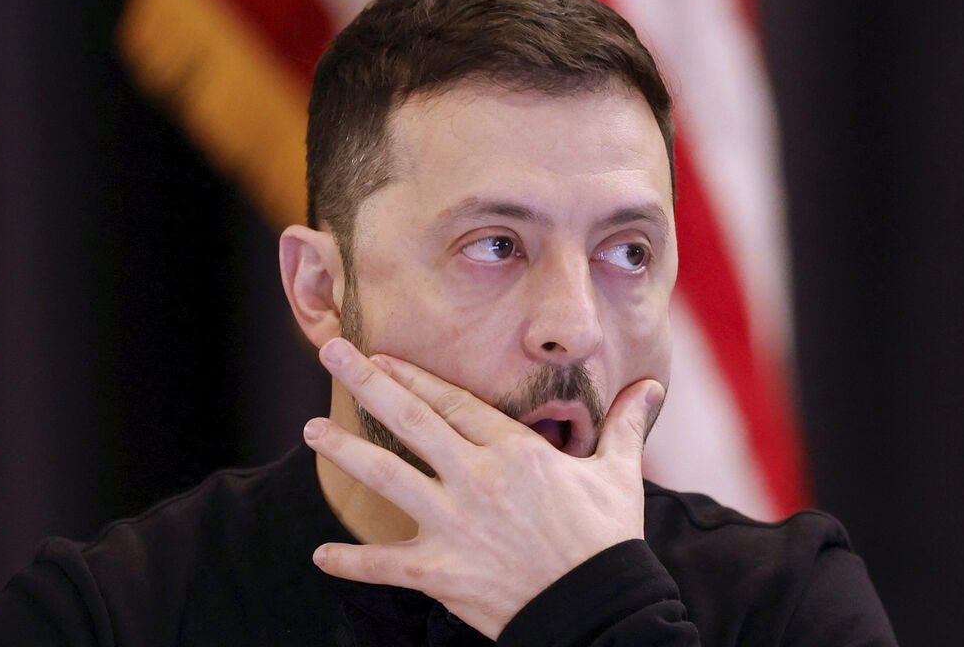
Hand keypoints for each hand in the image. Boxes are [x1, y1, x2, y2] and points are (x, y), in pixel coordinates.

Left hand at [303, 337, 664, 639]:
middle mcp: (475, 479)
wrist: (599, 610)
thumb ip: (624, 426)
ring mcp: (454, 525)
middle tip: (332, 354)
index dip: (415, 375)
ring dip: (345, 451)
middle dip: (368, 384)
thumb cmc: (607, 539)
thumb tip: (652, 388)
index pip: (453, 401)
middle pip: (411, 421)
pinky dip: (351, 562)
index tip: (382, 354)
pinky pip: (386, 565)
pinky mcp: (441, 572)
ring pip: (387, 478)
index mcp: (513, 452)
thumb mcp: (618, 475)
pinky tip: (320, 555)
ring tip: (311, 431)